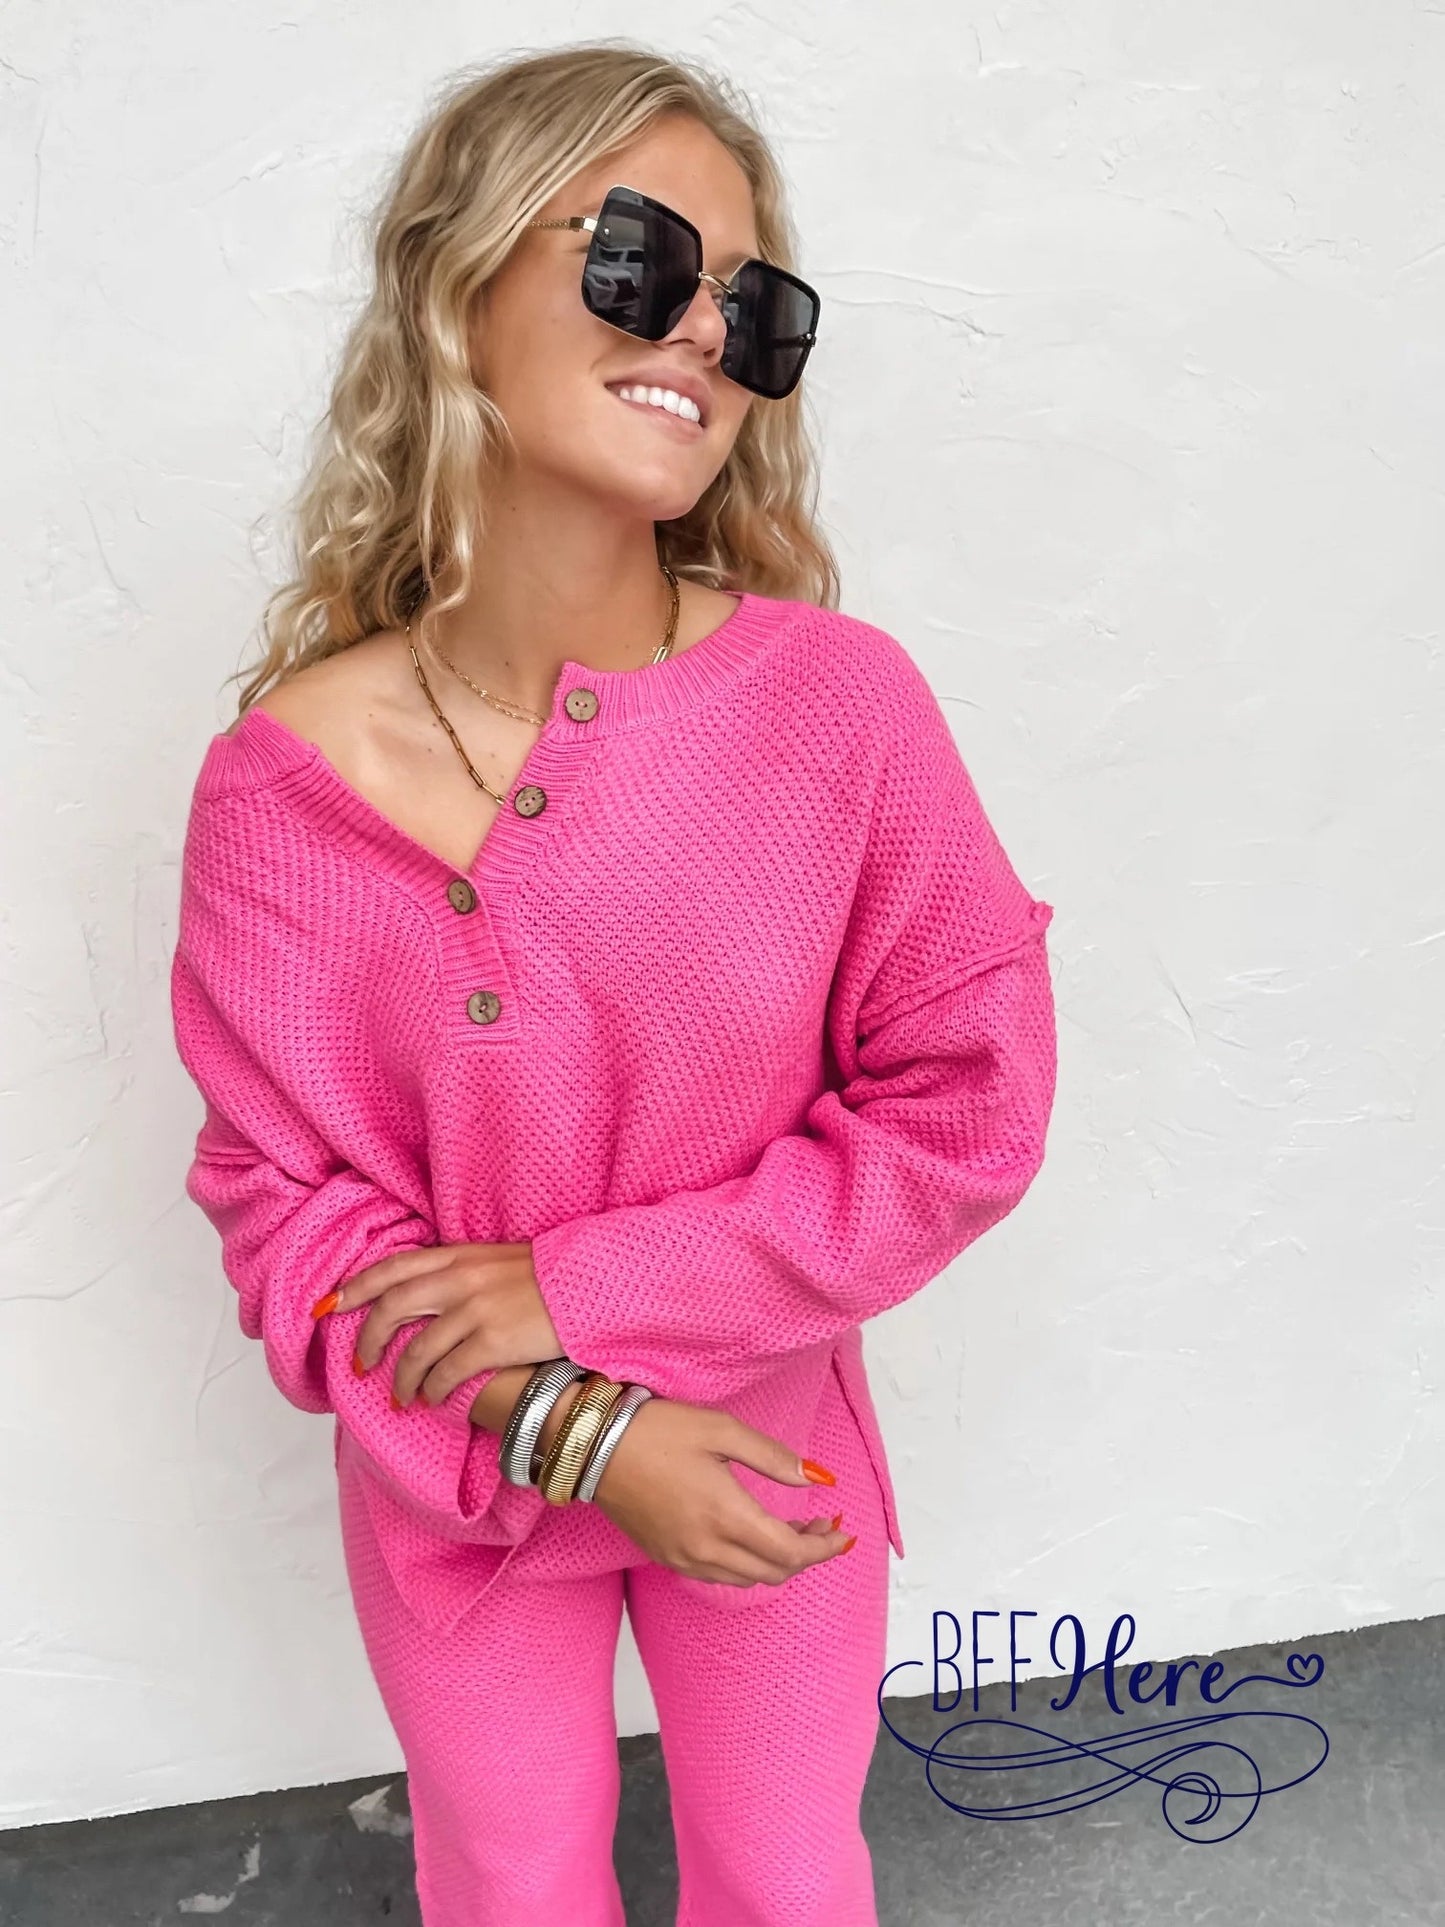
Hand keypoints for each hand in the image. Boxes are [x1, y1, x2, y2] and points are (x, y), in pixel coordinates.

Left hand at [314, 1242, 562, 1410]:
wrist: (590, 1288)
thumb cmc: (548, 1280)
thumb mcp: (498, 1262)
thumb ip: (462, 1272)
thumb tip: (428, 1295)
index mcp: (460, 1256)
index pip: (394, 1267)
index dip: (356, 1287)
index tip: (330, 1305)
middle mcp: (462, 1279)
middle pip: (393, 1307)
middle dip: (369, 1339)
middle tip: (360, 1364)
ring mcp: (476, 1310)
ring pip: (416, 1348)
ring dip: (400, 1377)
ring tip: (398, 1396)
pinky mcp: (493, 1342)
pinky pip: (446, 1371)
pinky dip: (431, 1388)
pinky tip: (430, 1398)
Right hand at [581, 1394, 855, 1586]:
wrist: (593, 1447)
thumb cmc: (658, 1430)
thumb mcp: (721, 1430)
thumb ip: (773, 1458)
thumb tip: (817, 1479)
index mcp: (726, 1515)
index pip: (791, 1553)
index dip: (824, 1547)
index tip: (843, 1531)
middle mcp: (706, 1548)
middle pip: (774, 1572)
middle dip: (806, 1553)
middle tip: (820, 1523)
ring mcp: (683, 1558)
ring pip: (748, 1579)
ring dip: (777, 1560)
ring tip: (791, 1527)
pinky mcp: (666, 1557)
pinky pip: (720, 1575)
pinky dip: (746, 1563)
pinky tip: (750, 1534)